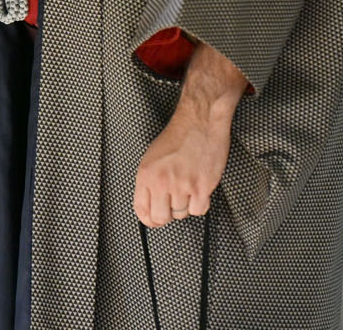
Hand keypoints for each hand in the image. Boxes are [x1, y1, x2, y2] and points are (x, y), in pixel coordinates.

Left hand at [134, 106, 229, 225]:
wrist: (200, 123)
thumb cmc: (178, 136)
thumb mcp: (152, 157)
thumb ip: (149, 181)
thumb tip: (150, 202)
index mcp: (146, 174)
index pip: (141, 209)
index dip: (148, 219)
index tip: (153, 220)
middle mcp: (161, 181)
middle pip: (160, 217)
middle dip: (167, 215)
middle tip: (172, 206)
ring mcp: (182, 186)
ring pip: (181, 214)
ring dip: (185, 205)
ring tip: (187, 187)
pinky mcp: (201, 188)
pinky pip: (199, 210)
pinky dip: (200, 204)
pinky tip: (199, 189)